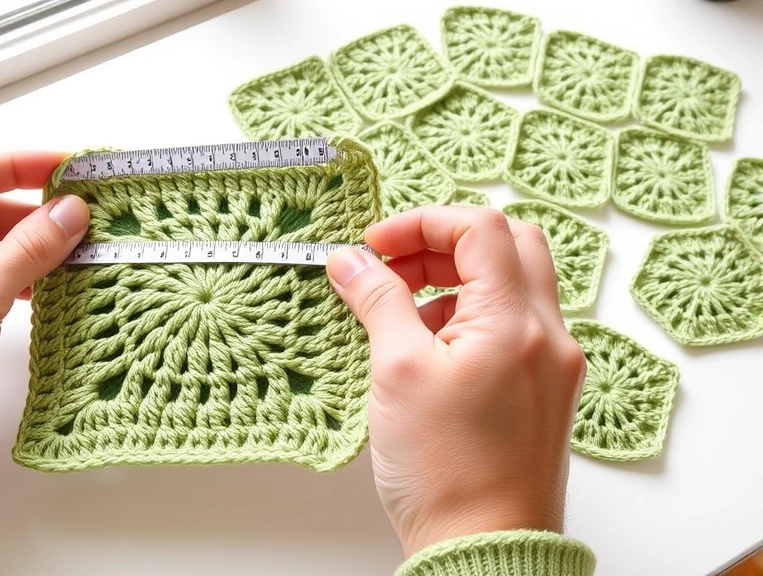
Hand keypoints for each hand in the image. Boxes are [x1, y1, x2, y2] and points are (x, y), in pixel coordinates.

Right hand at [325, 206, 585, 556]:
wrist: (483, 549)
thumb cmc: (446, 472)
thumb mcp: (396, 372)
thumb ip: (377, 301)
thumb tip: (352, 261)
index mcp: (516, 322)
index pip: (480, 228)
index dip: (421, 223)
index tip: (375, 246)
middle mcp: (547, 335)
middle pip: (506, 246)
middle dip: (443, 244)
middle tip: (393, 267)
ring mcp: (550, 363)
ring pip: (510, 285)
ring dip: (454, 281)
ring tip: (400, 316)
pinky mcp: (541, 389)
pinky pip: (510, 326)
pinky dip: (468, 317)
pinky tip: (426, 349)